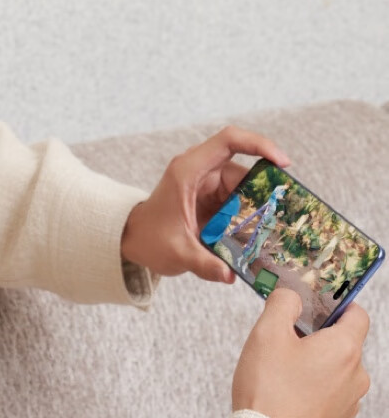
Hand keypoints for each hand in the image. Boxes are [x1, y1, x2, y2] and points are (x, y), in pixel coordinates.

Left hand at [120, 125, 291, 284]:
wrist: (135, 240)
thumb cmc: (149, 239)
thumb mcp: (177, 253)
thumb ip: (204, 264)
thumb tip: (230, 276)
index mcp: (188, 171)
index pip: (228, 141)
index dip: (259, 144)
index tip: (282, 162)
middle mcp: (200, 171)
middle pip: (244, 172)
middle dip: (264, 193)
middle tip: (282, 216)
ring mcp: (207, 183)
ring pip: (245, 189)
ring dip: (258, 208)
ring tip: (270, 231)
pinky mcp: (213, 197)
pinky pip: (239, 200)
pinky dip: (250, 215)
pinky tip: (258, 234)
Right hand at [232, 288, 370, 417]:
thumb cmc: (269, 392)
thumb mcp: (267, 333)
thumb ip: (282, 303)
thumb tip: (291, 295)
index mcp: (345, 348)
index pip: (357, 314)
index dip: (335, 305)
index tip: (313, 306)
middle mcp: (356, 376)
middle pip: (343, 343)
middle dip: (316, 337)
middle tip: (285, 340)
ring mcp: (349, 402)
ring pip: (335, 370)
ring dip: (314, 364)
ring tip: (281, 372)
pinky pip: (329, 394)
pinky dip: (312, 388)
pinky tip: (286, 393)